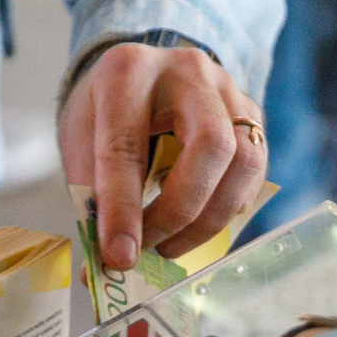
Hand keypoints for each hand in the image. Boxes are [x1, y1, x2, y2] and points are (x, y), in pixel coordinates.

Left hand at [58, 42, 265, 270]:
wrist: (138, 75)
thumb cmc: (105, 110)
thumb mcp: (81, 142)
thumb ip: (92, 199)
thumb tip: (108, 266)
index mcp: (127, 70)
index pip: (126, 144)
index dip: (122, 207)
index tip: (119, 256)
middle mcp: (186, 69)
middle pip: (211, 143)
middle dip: (182, 210)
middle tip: (153, 247)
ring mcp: (226, 87)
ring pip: (244, 160)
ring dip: (210, 217)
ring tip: (171, 243)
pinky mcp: (251, 111)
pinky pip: (256, 169)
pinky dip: (229, 207)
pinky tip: (198, 219)